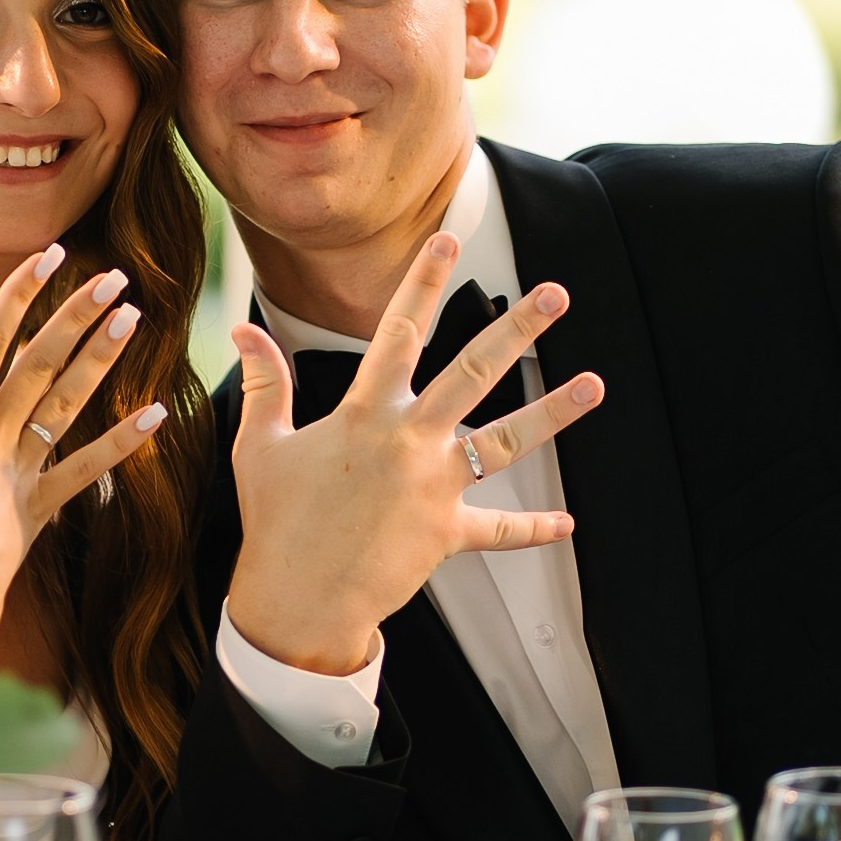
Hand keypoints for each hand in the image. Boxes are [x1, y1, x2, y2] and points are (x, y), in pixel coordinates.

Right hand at [222, 230, 604, 676]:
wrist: (295, 599)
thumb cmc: (276, 521)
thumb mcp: (260, 444)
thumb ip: (266, 382)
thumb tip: (245, 329)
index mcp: (364, 414)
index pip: (398, 332)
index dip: (423, 282)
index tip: (447, 240)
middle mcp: (407, 441)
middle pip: (473, 373)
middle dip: (517, 329)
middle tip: (556, 295)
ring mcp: (433, 487)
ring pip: (505, 441)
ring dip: (553, 413)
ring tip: (594, 384)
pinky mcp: (447, 533)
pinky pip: (498, 531)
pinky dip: (532, 528)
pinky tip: (566, 523)